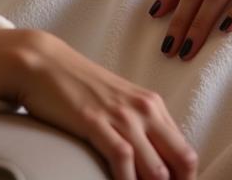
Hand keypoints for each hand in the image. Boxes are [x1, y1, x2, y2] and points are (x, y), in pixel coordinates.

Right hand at [13, 29, 198, 179]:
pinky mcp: (95, 121)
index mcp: (153, 105)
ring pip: (156, 168)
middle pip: (181, 161)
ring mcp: (121, 115)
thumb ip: (138, 128)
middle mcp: (144, 109)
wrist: (45, 62)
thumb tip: (152, 163)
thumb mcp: (119, 105)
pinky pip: (122, 159)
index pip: (186, 153)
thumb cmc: (79, 87)